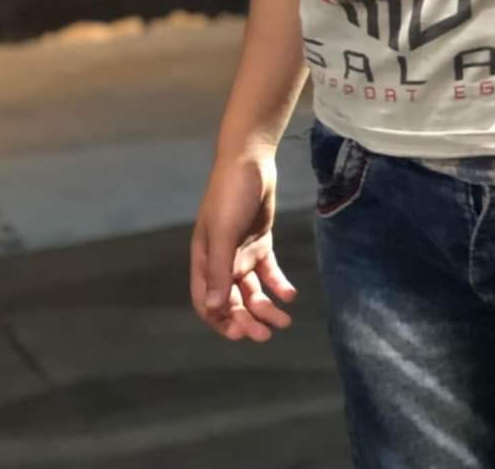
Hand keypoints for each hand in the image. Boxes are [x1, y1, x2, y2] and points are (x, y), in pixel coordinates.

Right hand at [190, 153, 296, 342]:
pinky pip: (269, 271)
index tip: (240, 333)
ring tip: (285, 319)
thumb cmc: (230, 195)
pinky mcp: (260, 241)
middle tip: (267, 334)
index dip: (220, 321)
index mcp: (205, 259)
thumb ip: (220, 271)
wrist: (250, 160)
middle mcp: (222, 259)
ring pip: (252, 290)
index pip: (207, 302)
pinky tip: (290, 295)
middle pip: (232, 301)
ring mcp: (242, 251)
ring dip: (266, 307)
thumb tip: (215, 309)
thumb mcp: (224, 233)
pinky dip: (278, 285)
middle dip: (247, 320)